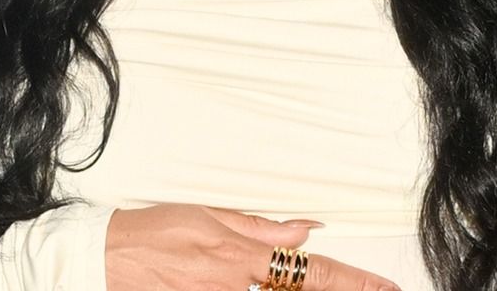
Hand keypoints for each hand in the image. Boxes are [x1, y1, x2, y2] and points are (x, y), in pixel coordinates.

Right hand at [105, 203, 399, 290]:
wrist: (110, 256)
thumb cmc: (159, 229)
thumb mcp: (213, 214)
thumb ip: (262, 226)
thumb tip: (308, 227)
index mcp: (245, 255)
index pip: (314, 272)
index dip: (355, 283)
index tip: (387, 288)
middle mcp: (240, 286)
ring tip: (349, 290)